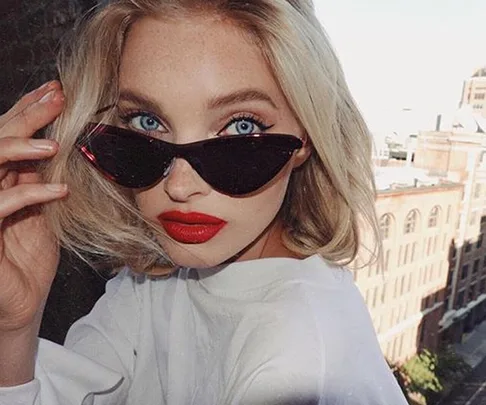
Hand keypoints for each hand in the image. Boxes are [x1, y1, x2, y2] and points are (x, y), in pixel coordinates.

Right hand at [0, 81, 67, 331]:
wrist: (20, 303)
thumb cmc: (30, 260)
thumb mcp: (44, 213)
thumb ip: (44, 181)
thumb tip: (61, 147)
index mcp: (3, 181)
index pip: (10, 136)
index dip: (29, 110)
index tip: (56, 90)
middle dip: (26, 115)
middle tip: (57, 96)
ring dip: (19, 149)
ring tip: (53, 144)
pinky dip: (29, 195)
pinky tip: (58, 191)